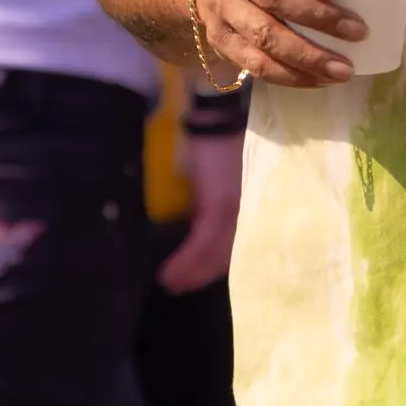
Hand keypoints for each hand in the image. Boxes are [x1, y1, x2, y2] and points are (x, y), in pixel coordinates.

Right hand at [156, 129, 243, 294]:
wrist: (213, 116)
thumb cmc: (202, 144)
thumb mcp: (199, 179)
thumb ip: (194, 202)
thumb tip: (175, 222)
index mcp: (233, 204)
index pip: (226, 247)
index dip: (206, 268)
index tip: (185, 282)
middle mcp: (237, 210)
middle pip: (222, 257)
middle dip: (198, 277)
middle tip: (173, 289)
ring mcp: (231, 209)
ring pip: (215, 255)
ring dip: (191, 275)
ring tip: (168, 285)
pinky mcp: (220, 204)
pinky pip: (204, 242)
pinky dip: (187, 262)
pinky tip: (169, 274)